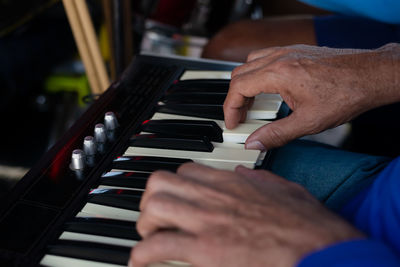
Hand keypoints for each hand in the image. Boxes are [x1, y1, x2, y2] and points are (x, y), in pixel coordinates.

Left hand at [129, 163, 363, 266]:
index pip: (187, 170)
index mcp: (232, 183)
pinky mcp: (204, 249)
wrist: (317, 249)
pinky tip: (141, 262)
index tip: (175, 197)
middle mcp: (213, 196)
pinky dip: (142, 255)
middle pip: (161, 182)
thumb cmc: (306, 225)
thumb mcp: (284, 188)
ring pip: (154, 206)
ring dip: (145, 223)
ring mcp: (206, 221)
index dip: (175, 185)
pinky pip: (158, 246)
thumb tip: (242, 174)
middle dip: (150, 199)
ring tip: (150, 237)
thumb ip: (259, 179)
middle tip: (155, 216)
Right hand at [224, 43, 399, 149]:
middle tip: (240, 117)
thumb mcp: (308, 122)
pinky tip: (268, 87)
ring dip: (245, 83)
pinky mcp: (295, 50)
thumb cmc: (345, 94)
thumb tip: (254, 143)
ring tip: (251, 104)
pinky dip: (258, 73)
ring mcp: (287, 51)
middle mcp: (279, 58)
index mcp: (278, 74)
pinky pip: (265, 57)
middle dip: (234, 98)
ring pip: (250, 63)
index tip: (232, 122)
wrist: (371, 75)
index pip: (238, 88)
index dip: (229, 108)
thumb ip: (276, 134)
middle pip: (239, 74)